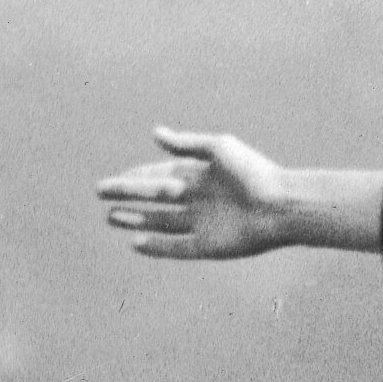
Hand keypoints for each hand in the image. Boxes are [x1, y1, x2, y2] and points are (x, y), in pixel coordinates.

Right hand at [96, 127, 293, 260]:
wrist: (282, 206)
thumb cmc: (254, 172)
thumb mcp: (219, 149)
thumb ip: (186, 144)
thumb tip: (155, 133)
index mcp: (201, 175)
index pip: (161, 174)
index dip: (136, 176)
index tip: (113, 179)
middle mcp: (198, 200)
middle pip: (155, 199)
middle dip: (128, 196)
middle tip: (100, 194)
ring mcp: (203, 224)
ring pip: (161, 223)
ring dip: (136, 219)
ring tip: (110, 216)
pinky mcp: (209, 246)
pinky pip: (176, 248)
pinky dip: (156, 246)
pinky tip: (133, 241)